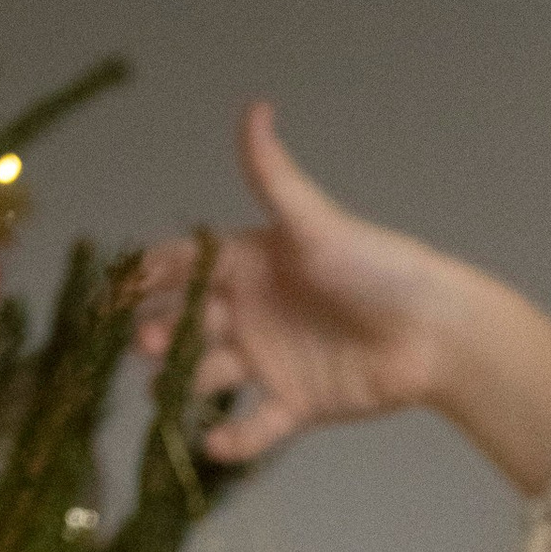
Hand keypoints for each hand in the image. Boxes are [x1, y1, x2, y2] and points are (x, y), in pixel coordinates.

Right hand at [132, 103, 550, 492]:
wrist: (435, 332)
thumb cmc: (377, 268)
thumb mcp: (316, 222)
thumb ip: (274, 175)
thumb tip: (255, 105)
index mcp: (250, 262)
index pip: (183, 265)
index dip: (147, 276)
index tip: (115, 290)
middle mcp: (251, 310)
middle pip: (186, 322)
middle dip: (158, 333)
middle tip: (144, 343)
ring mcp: (271, 359)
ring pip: (210, 375)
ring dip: (183, 384)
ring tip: (161, 394)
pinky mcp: (296, 404)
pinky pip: (255, 427)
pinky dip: (234, 441)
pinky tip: (214, 446)